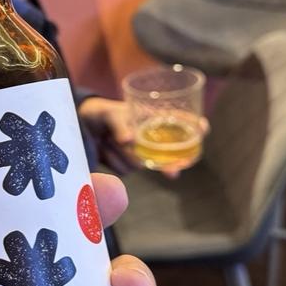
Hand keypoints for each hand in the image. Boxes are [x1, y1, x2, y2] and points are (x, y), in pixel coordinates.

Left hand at [79, 97, 208, 177]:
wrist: (82, 128)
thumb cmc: (101, 114)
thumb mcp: (109, 114)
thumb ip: (119, 125)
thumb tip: (129, 140)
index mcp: (152, 119)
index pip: (180, 121)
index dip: (194, 124)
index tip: (203, 128)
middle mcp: (150, 138)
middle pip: (170, 154)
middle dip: (172, 163)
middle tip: (173, 171)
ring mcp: (139, 153)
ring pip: (141, 164)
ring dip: (122, 154)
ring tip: (107, 139)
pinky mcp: (126, 165)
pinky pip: (125, 171)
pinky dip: (113, 161)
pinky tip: (104, 149)